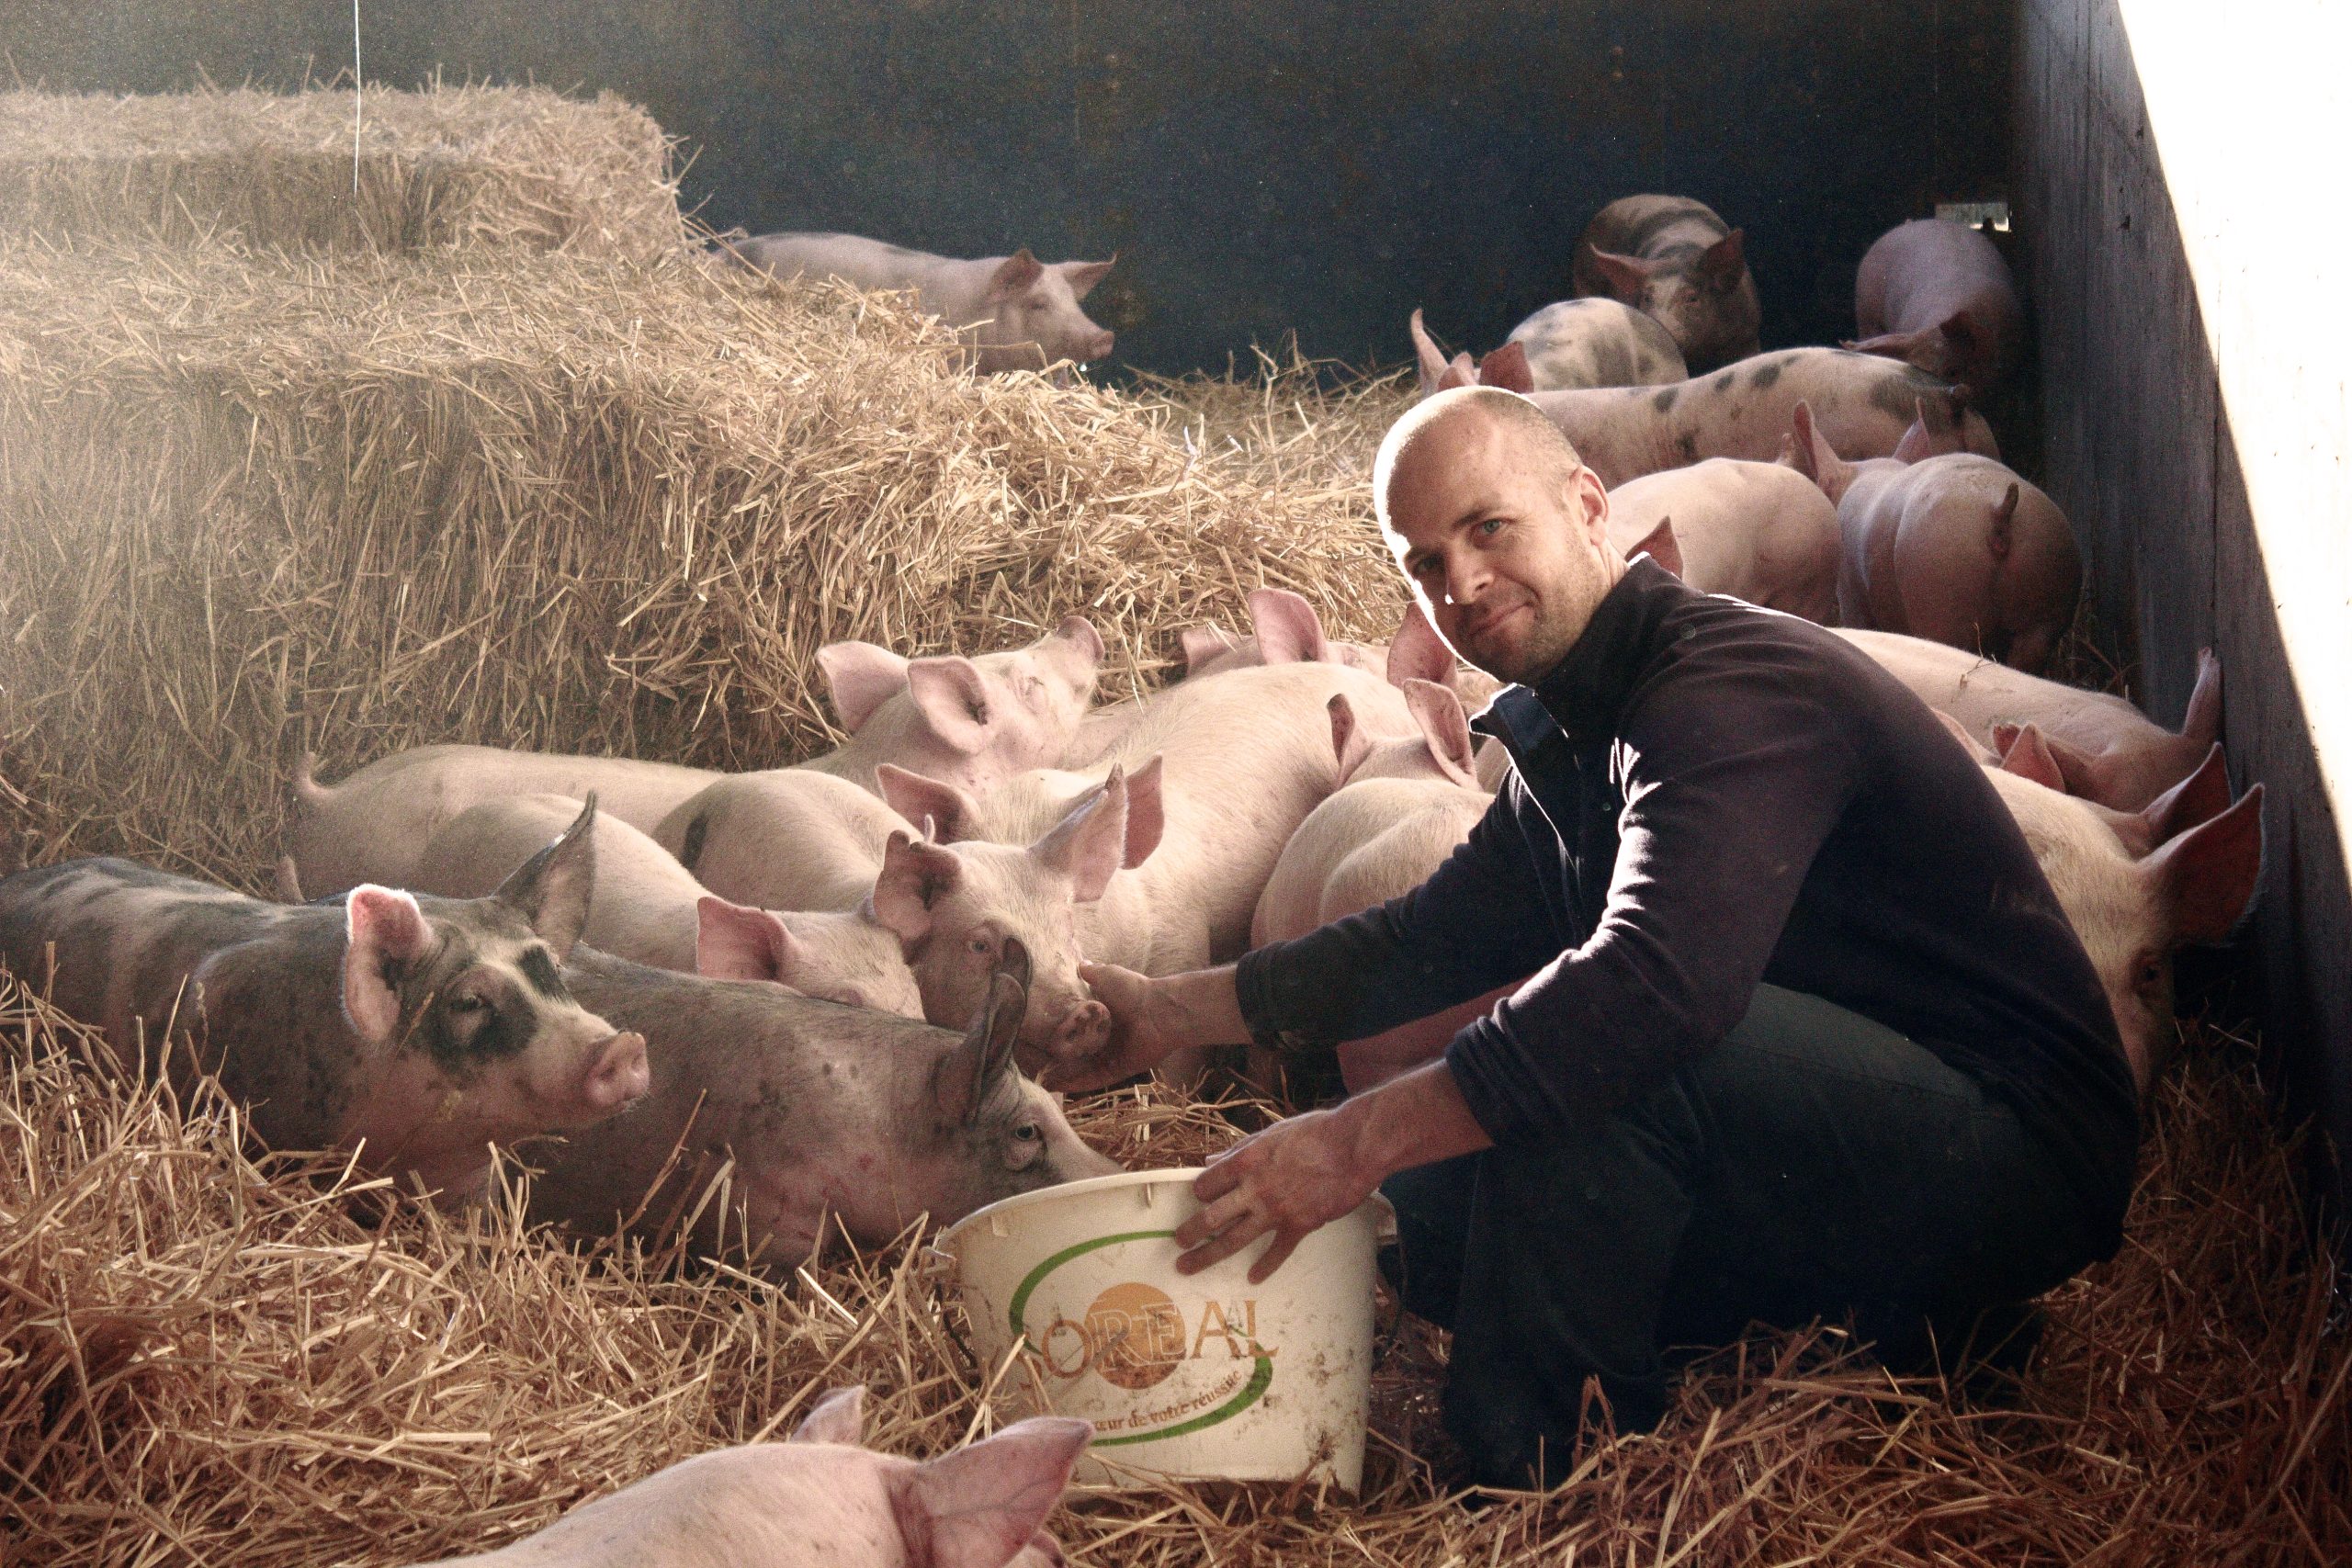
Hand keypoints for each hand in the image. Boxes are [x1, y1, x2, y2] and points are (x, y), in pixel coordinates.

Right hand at [1044, 962, 1247, 1093]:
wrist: (1161, 1012)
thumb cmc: (1135, 991)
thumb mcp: (1109, 976)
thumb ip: (1093, 973)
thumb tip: (1080, 964)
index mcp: (1101, 1017)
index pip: (1074, 1027)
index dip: (1057, 1031)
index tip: (1035, 1036)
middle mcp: (1104, 1038)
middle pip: (1076, 1050)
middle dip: (1056, 1057)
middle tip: (1031, 1062)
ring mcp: (1110, 1055)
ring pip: (1081, 1069)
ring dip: (1062, 1075)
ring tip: (1038, 1079)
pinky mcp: (1117, 1070)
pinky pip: (1094, 1080)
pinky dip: (1077, 1084)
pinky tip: (1056, 1086)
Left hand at [1173, 1109, 1376, 1283]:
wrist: (1354, 1147)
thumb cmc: (1315, 1132)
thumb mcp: (1272, 1133)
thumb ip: (1240, 1150)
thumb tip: (1212, 1160)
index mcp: (1246, 1161)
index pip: (1207, 1183)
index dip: (1200, 1191)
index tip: (1201, 1197)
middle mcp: (1254, 1189)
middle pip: (1211, 1217)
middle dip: (1190, 1232)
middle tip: (1177, 1243)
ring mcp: (1275, 1211)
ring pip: (1233, 1240)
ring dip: (1207, 1255)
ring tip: (1188, 1266)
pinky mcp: (1299, 1225)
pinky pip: (1277, 1252)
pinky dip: (1265, 1267)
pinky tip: (1253, 1278)